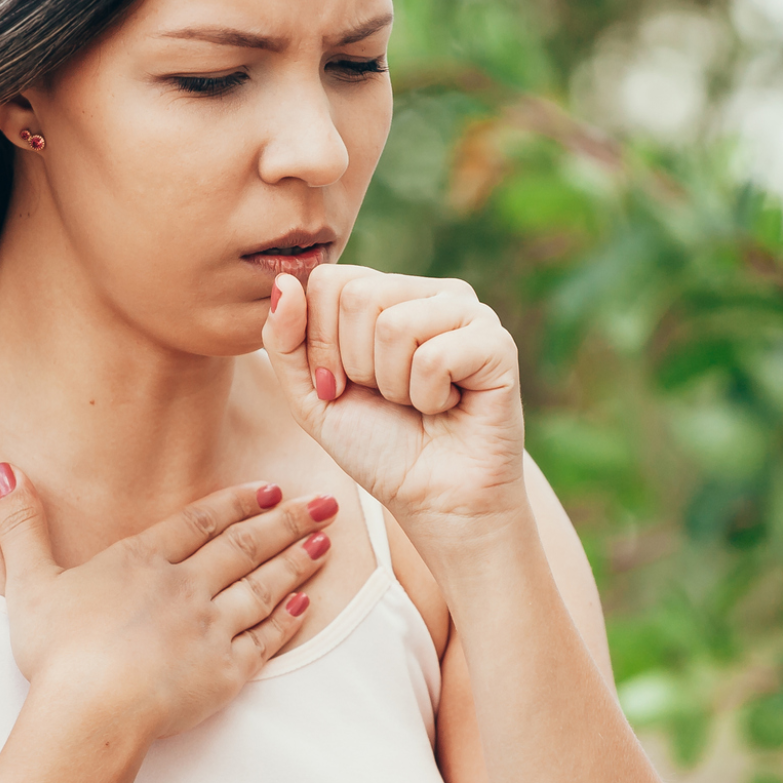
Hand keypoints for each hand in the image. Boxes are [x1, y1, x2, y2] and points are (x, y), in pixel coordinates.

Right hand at [0, 467, 339, 738]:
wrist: (91, 709)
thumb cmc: (57, 651)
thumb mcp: (30, 580)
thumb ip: (20, 525)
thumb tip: (0, 471)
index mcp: (143, 561)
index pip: (200, 522)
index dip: (236, 503)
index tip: (268, 489)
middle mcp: (186, 587)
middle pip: (244, 547)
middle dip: (286, 522)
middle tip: (324, 503)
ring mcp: (211, 629)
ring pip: (263, 587)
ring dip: (297, 562)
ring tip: (325, 543)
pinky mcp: (226, 673)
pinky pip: (266, 640)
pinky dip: (289, 620)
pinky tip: (308, 604)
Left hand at [261, 265, 527, 529]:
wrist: (434, 501)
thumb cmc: (377, 446)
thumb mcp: (309, 395)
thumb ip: (284, 339)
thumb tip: (285, 280)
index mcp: (388, 293)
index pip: (329, 280)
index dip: (321, 344)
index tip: (343, 385)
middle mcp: (430, 292)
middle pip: (358, 296)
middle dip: (356, 365)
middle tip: (387, 397)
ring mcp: (469, 313)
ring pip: (394, 325)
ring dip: (393, 385)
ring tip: (418, 402)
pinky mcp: (498, 343)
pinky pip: (435, 357)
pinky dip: (429, 397)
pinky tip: (448, 406)